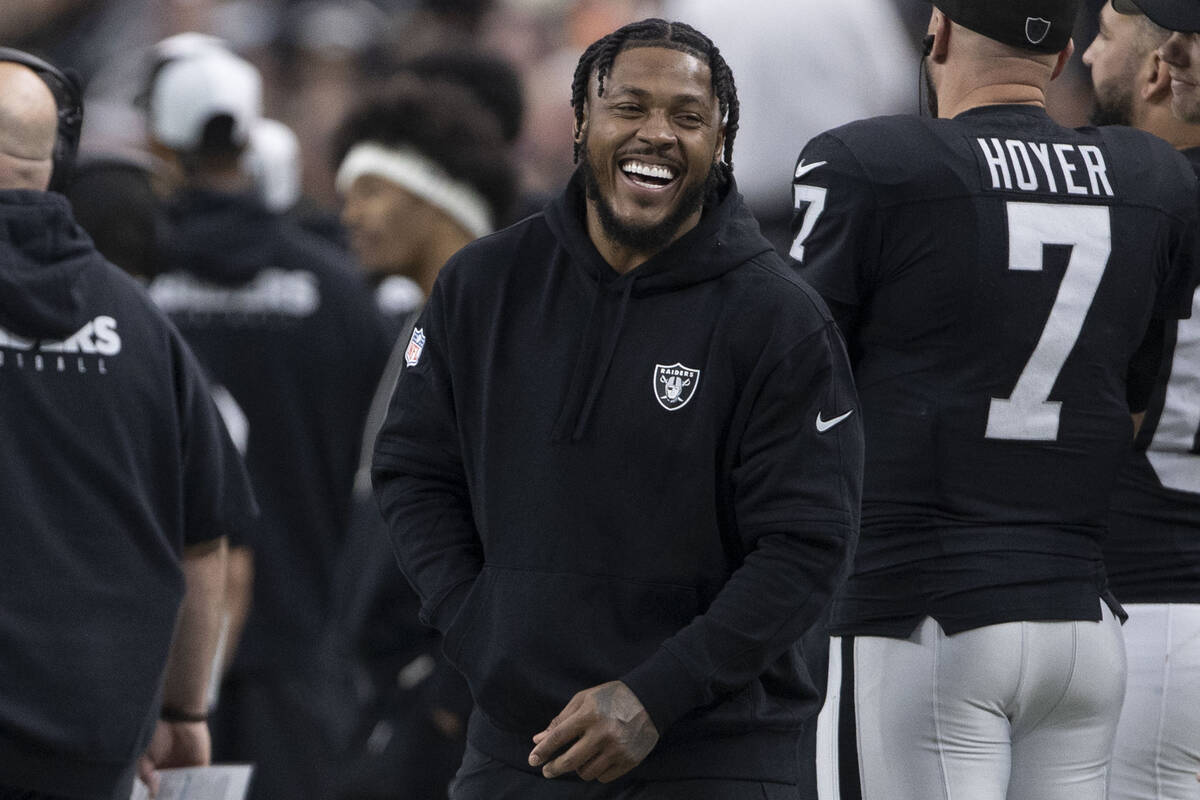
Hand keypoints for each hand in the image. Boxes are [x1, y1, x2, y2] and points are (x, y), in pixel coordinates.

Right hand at [136, 720, 210, 795]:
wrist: (177, 717)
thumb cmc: (156, 734)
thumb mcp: (144, 756)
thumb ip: (145, 775)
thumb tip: (153, 793)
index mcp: (158, 775)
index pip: (159, 793)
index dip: (159, 798)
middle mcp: (173, 775)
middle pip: (175, 794)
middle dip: (174, 798)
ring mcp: (187, 771)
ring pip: (189, 790)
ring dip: (188, 796)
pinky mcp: (201, 765)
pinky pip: (202, 782)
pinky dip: (201, 790)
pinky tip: (199, 795)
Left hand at [527, 681, 658, 782]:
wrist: (649, 700)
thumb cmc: (611, 697)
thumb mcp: (584, 699)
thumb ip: (561, 720)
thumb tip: (538, 740)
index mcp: (589, 714)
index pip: (559, 737)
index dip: (543, 751)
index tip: (533, 760)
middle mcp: (603, 733)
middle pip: (570, 761)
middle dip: (554, 768)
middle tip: (547, 770)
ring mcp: (617, 749)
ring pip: (586, 772)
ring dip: (577, 769)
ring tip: (579, 759)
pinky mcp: (629, 760)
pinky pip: (603, 777)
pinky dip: (596, 772)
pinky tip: (597, 761)